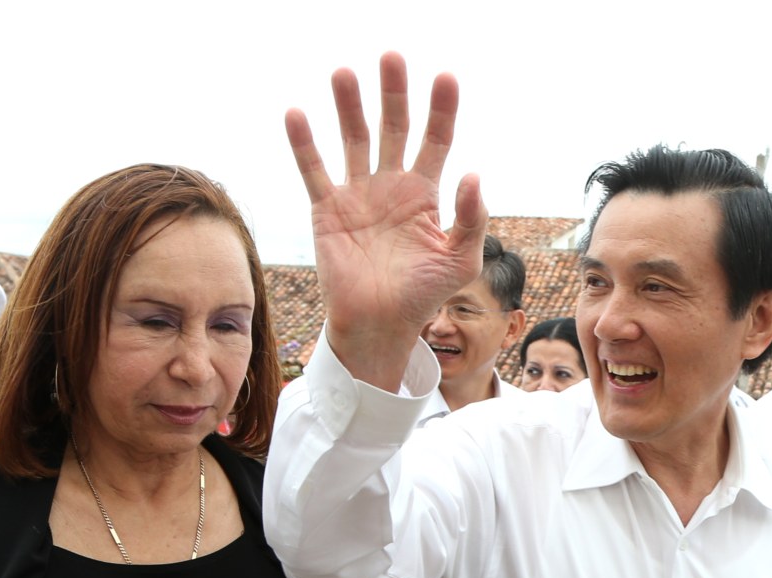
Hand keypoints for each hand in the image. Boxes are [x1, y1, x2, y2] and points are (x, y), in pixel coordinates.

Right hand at [286, 52, 487, 384]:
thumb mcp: (459, 261)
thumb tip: (474, 175)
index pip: (436, 140)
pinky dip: (304, 144)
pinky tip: (297, 114)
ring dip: (349, 107)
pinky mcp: (327, 210)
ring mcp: (357, 195)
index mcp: (424, 194)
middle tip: (392, 57)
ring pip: (353, 140)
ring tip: (344, 73)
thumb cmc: (422, 296)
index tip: (445, 77)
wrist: (379, 326)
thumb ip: (471, 219)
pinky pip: (314, 171)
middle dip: (393, 93)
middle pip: (393, 127)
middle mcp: (390, 186)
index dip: (441, 109)